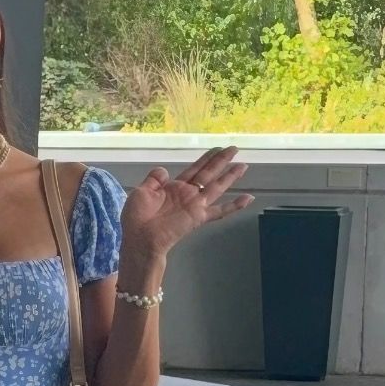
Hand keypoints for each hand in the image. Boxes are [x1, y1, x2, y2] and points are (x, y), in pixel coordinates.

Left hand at [120, 145, 251, 266]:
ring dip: (231, 176)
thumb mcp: (142, 191)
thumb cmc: (137, 217)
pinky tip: (248, 198)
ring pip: (217, 187)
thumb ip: (154, 179)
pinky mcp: (199, 216)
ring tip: (244, 166)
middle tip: (234, 149)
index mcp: (174, 187)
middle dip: (222, 161)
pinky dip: (235, 205)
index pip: (194, 169)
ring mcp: (195, 205)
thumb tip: (163, 170)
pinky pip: (220, 211)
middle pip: (209, 173)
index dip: (206, 158)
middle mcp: (187, 194)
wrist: (139, 237)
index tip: (217, 148)